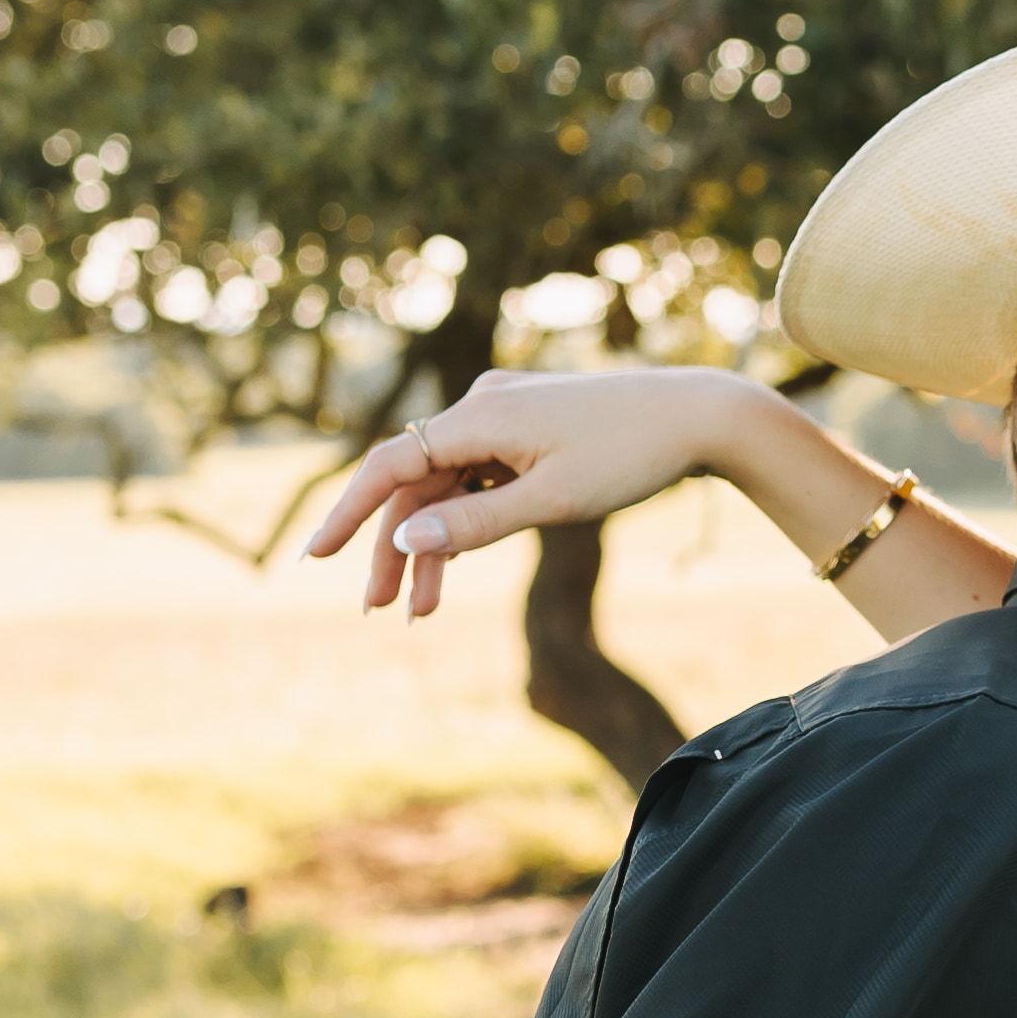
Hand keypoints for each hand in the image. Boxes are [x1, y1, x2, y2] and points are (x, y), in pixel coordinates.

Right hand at [302, 367, 761, 620]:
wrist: (700, 416)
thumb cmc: (631, 455)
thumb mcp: (553, 501)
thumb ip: (476, 523)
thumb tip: (404, 537)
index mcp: (480, 416)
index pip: (390, 465)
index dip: (349, 513)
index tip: (316, 557)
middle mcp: (482, 406)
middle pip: (416, 483)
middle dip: (395, 547)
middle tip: (379, 611)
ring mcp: (505, 415)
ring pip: (448, 485)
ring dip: (433, 544)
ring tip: (421, 611)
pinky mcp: (528, 428)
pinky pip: (479, 476)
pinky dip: (467, 520)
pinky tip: (453, 565)